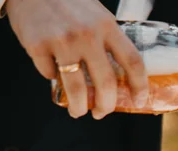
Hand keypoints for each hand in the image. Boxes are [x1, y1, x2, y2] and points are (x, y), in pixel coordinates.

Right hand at [6, 0, 148, 118]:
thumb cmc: (69, 2)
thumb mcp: (98, 15)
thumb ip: (109, 41)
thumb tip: (121, 75)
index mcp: (107, 26)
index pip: (133, 62)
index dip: (140, 86)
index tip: (139, 101)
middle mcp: (87, 34)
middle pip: (106, 83)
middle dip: (106, 106)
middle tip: (102, 113)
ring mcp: (61, 41)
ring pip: (76, 89)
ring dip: (79, 107)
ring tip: (78, 111)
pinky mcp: (38, 45)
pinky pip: (49, 75)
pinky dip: (53, 79)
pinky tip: (54, 73)